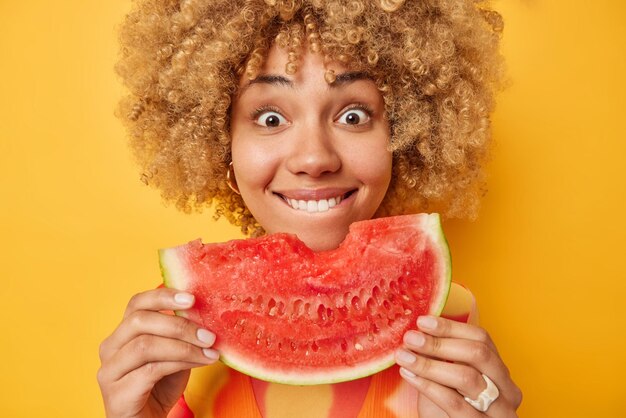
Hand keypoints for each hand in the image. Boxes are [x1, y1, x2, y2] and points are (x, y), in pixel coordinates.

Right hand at [97, 288, 218, 417]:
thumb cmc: (160, 386)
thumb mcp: (174, 354)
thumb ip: (181, 334)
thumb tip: (207, 312)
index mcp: (123, 333)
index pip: (137, 303)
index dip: (163, 296)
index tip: (192, 297)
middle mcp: (110, 347)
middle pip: (139, 321)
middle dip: (179, 324)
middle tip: (209, 334)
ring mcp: (109, 371)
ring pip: (145, 345)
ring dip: (183, 346)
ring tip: (209, 350)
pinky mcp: (116, 393)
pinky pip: (151, 370)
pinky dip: (180, 362)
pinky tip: (201, 362)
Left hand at [395, 316, 521, 417]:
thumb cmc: (451, 411)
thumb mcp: (448, 381)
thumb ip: (441, 359)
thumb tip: (418, 331)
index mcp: (500, 371)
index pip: (482, 338)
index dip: (451, 327)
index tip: (423, 321)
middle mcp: (507, 390)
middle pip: (478, 353)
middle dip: (440, 343)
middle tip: (411, 338)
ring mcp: (499, 411)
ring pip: (467, 377)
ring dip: (429, 364)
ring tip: (404, 356)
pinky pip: (454, 403)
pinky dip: (428, 386)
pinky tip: (409, 376)